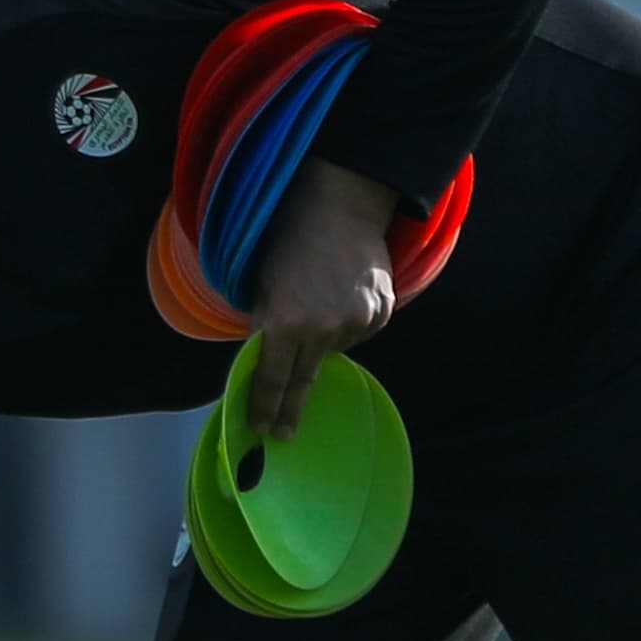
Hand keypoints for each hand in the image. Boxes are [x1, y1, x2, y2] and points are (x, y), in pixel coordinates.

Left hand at [246, 158, 399, 437]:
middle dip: (290, 409)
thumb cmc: (289, 242)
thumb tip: (265, 363)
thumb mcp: (261, 286)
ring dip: (318, 347)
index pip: (272, 379)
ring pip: (330, 354)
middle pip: (302, 380)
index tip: (262, 430)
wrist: (339, 207)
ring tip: (315, 312)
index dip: (265, 407)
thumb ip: (264, 327)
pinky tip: (339, 300)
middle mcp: (321, 330)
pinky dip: (344, 328)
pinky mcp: (379, 314)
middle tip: (282, 433)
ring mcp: (355, 323)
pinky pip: (356, 335)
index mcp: (284, 323)